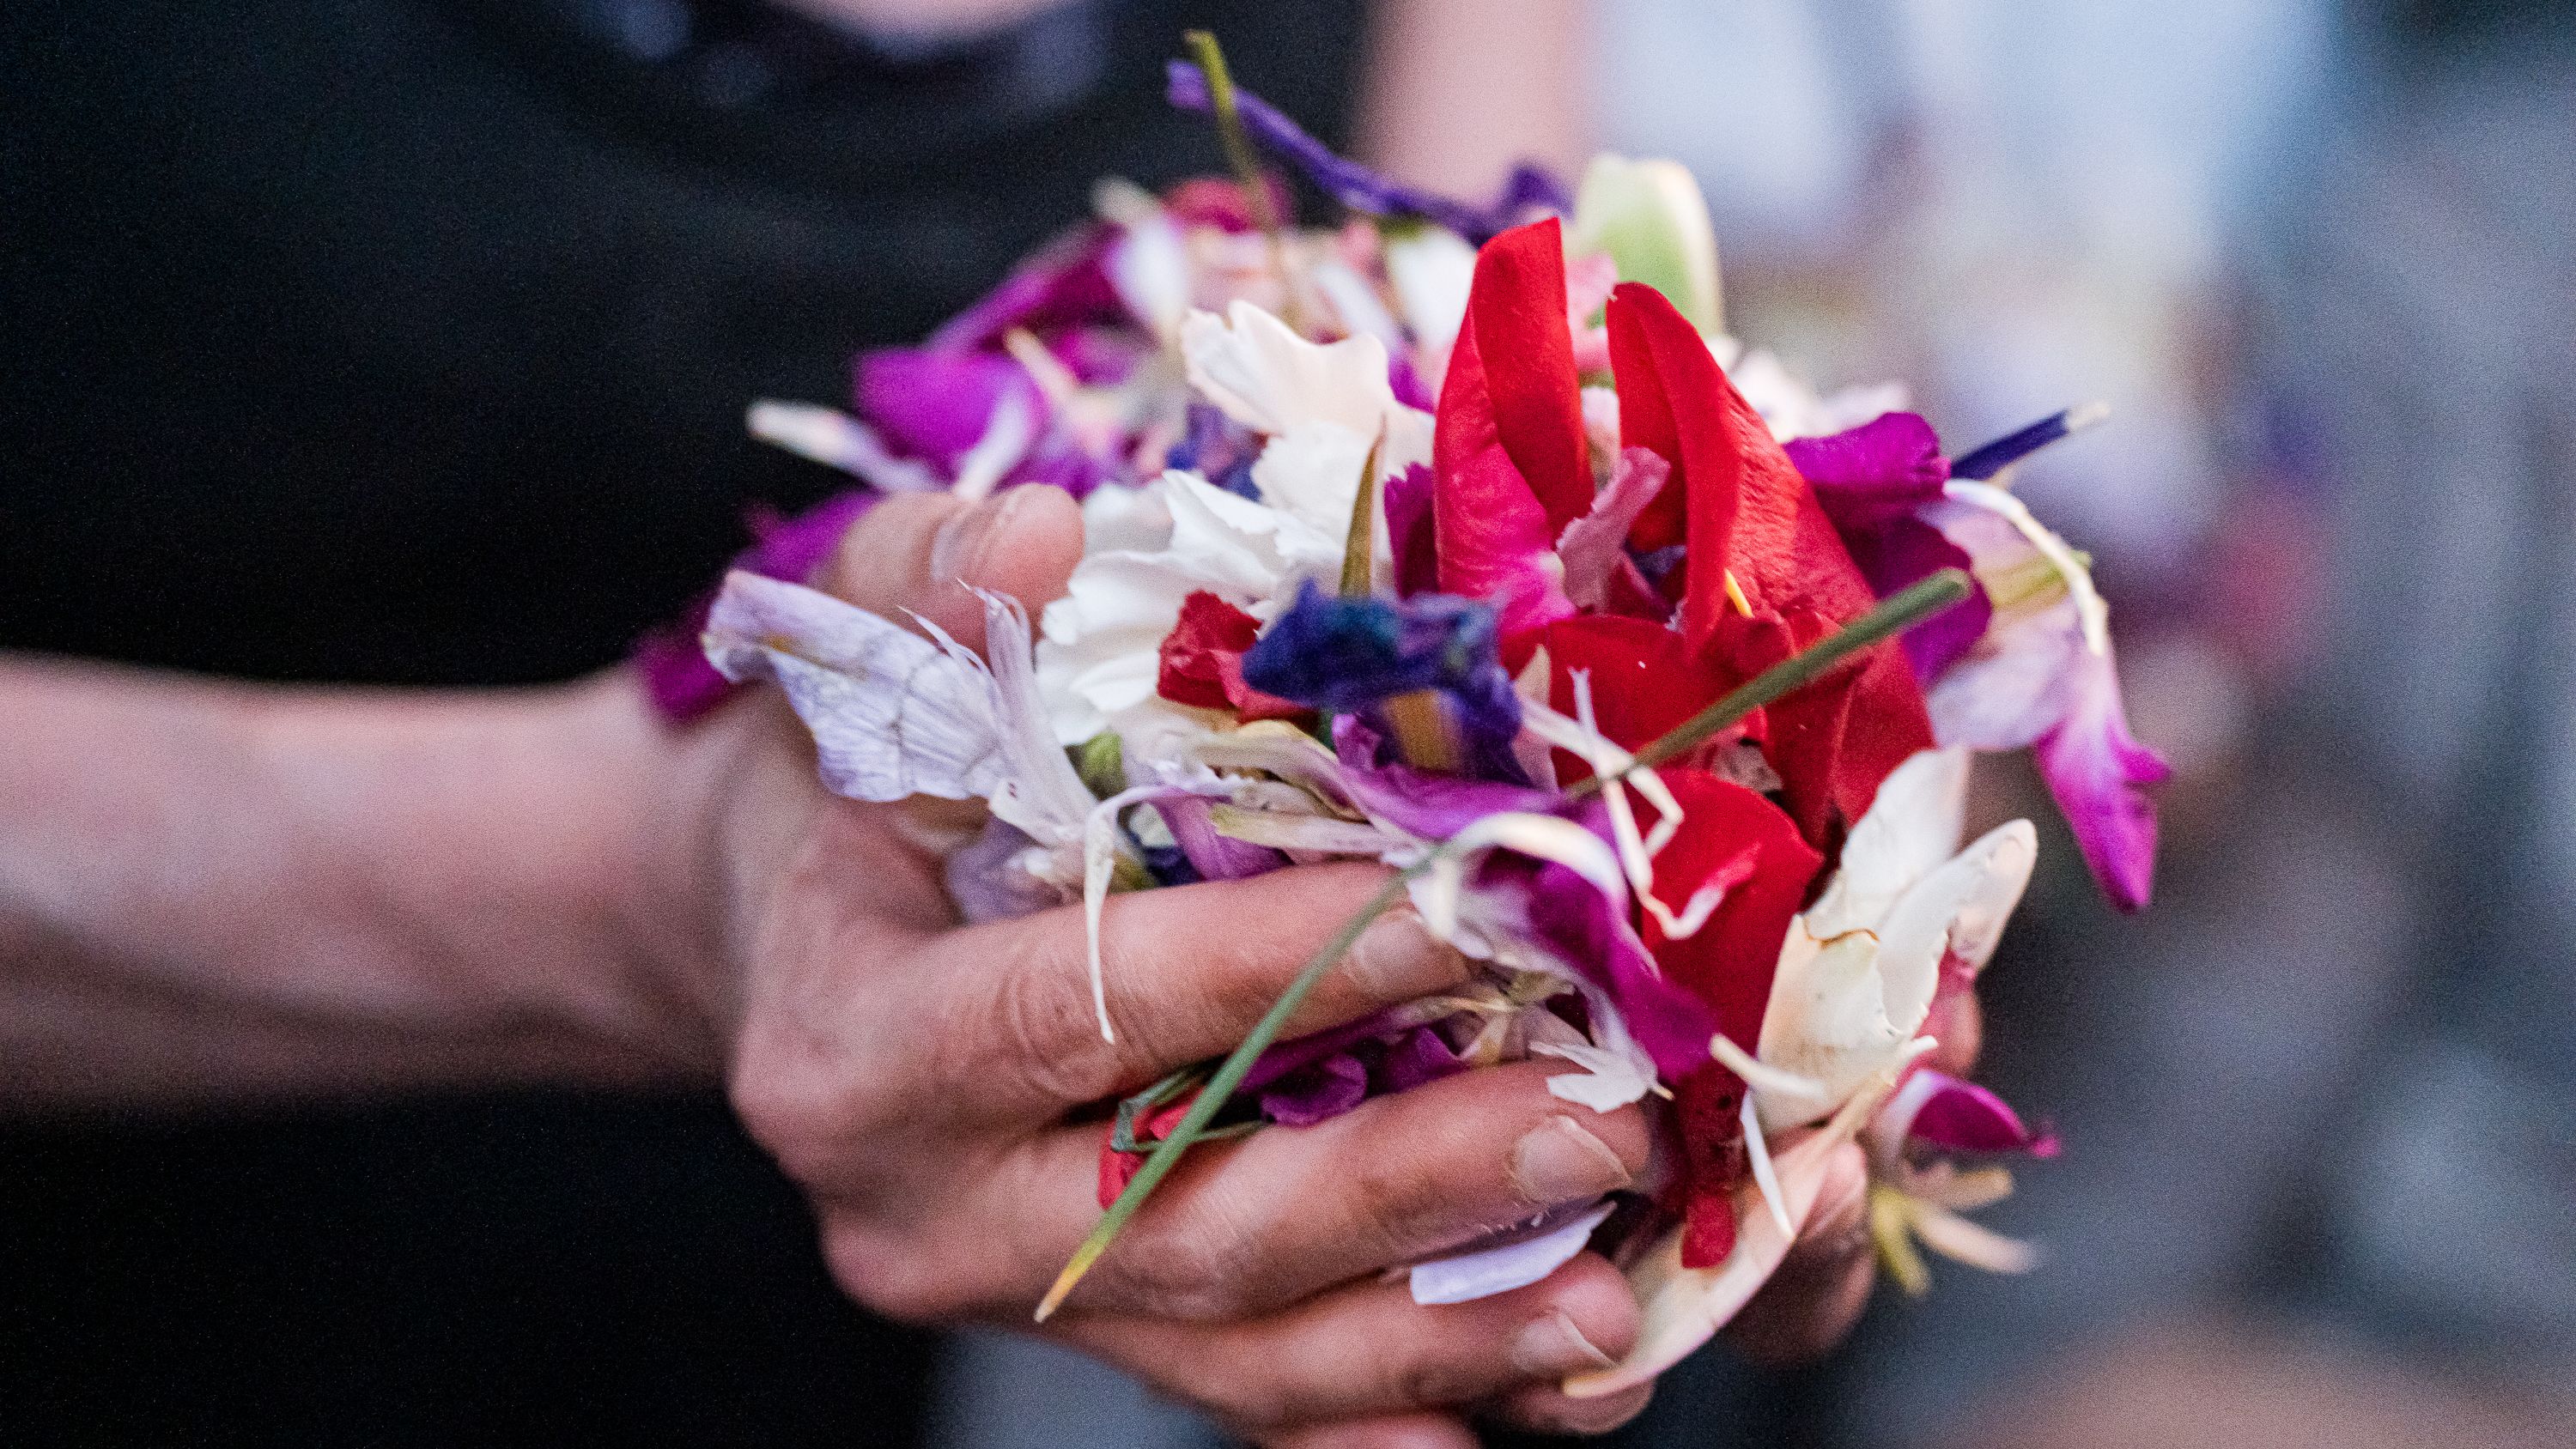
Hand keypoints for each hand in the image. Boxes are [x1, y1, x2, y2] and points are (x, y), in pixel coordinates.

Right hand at [673, 487, 1664, 1440]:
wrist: (780, 938)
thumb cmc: (841, 782)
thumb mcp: (848, 667)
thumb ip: (926, 590)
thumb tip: (1043, 533)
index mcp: (853, 1044)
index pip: (1079, 1013)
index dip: (1266, 971)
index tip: (1460, 916)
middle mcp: (920, 1210)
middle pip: (1177, 1218)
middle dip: (1403, 1183)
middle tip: (1599, 1126)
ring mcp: (1005, 1293)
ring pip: (1229, 1342)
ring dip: (1432, 1332)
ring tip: (1613, 1310)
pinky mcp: (1084, 1329)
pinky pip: (1243, 1394)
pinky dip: (1385, 1409)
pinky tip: (1532, 1401)